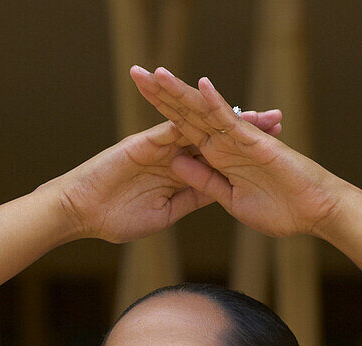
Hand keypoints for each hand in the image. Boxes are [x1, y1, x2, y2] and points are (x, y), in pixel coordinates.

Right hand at [51, 107, 285, 243]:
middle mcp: (174, 153)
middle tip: (278, 121)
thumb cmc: (116, 218)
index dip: (246, 153)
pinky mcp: (145, 141)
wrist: (82, 213)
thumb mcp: (165, 214)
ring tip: (258, 114)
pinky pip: (172, 125)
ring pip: (201, 127)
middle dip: (247, 129)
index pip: (220, 159)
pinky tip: (219, 109)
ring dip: (228, 119)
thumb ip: (190, 198)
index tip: (275, 152)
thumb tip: (218, 194)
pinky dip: (193, 116)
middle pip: (217, 136)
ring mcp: (160, 145)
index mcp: (181, 172)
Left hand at [130, 66, 345, 237]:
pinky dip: (217, 103)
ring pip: (204, 111)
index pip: (182, 131)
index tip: (136, 104)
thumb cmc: (280, 209)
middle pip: (187, 114)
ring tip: (156, 73)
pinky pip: (232, 120)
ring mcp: (240, 140)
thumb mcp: (230, 200)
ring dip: (180, 92)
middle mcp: (226, 143)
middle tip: (135, 72)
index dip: (160, 115)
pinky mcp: (256, 142)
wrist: (313, 213)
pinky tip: (199, 85)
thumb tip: (176, 162)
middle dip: (161, 95)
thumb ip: (204, 181)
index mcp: (218, 158)